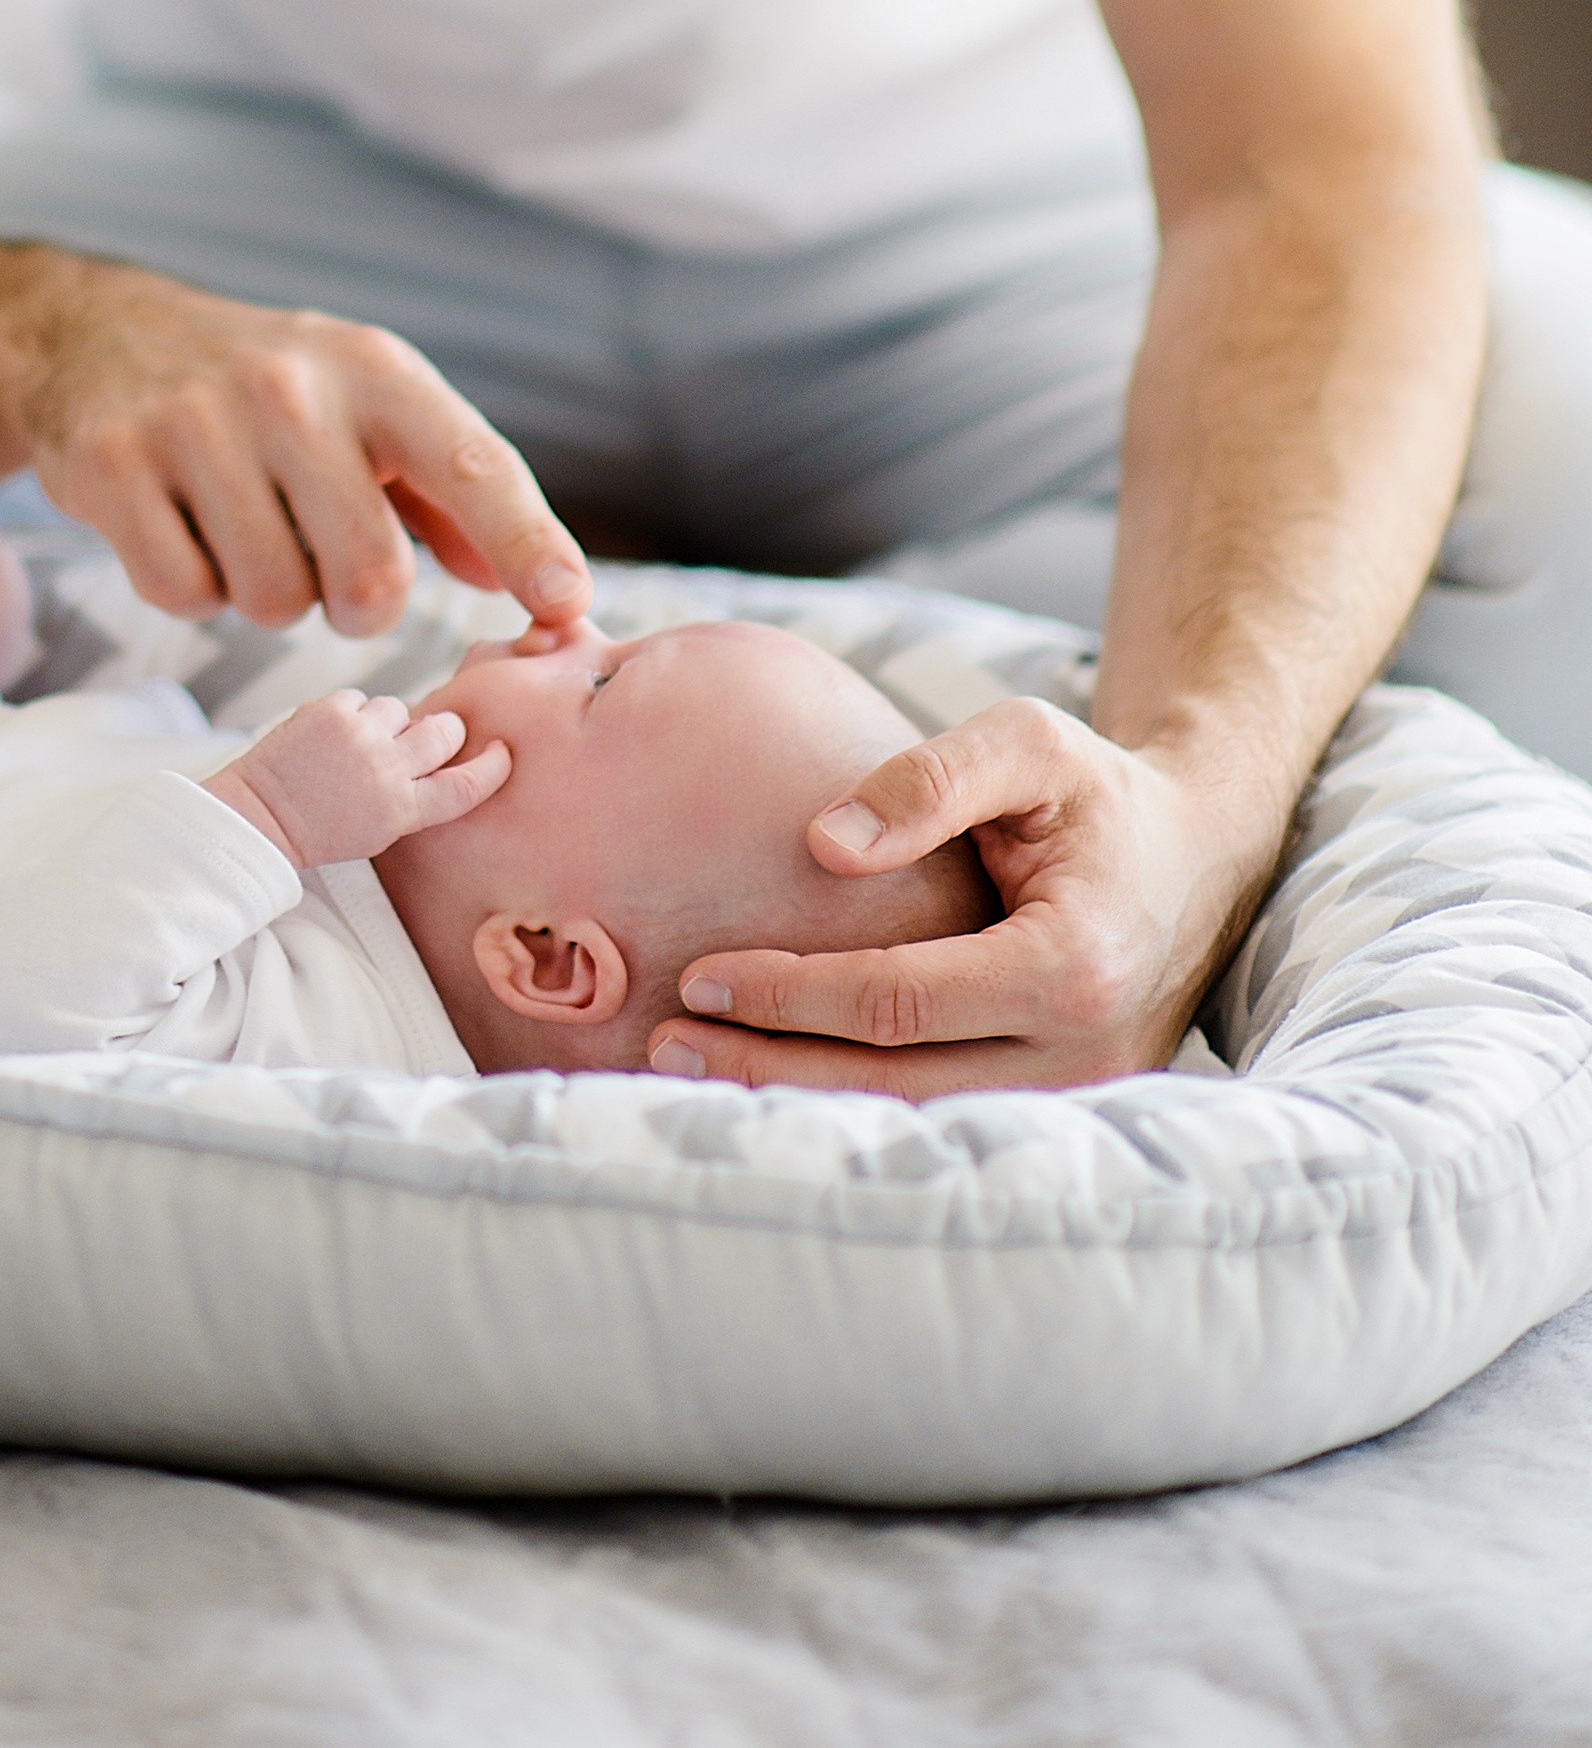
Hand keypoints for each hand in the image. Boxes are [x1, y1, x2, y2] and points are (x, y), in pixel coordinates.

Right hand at [0, 251, 592, 635]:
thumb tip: (544, 585)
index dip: (526, 541)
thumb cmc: (264, 390)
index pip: (471, 463)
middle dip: (356, 604)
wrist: (99, 333)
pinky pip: (185, 595)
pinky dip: (192, 587)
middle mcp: (290, 387)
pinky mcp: (113, 464)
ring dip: (268, 594)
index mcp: (374, 370)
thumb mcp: (367, 408)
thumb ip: (452, 495)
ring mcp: (195, 423)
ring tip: (244, 527)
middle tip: (324, 561)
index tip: (565, 604)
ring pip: (274, 600)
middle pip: (370, 579)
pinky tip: (183, 526)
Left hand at [206, 691, 510, 869]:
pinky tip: (333, 737)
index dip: (492, 767)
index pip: (466, 785)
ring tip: (358, 747)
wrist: (263, 814)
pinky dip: (353, 714)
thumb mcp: (382, 829)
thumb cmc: (325, 827)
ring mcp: (359, 735)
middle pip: (445, 731)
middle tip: (423, 740)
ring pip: (401, 708)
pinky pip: (361, 698)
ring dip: (387, 723)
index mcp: (402, 810)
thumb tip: (446, 746)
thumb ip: (416, 794)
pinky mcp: (331, 709)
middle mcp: (386, 770)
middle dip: (442, 732)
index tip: (502, 751)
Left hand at [644, 698, 1281, 1095]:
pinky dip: (851, 1106)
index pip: (900, 999)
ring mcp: (1077, 1096)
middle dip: (769, 1068)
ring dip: (799, 1101)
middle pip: (894, 1083)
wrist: (1200, 855)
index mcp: (1071, 965)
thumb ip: (929, 778)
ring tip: (690, 1073)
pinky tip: (769, 1084)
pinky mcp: (1063, 1109)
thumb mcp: (1029, 743)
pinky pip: (942, 1117)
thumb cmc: (1098, 791)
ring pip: (913, 1120)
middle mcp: (1081, 1053)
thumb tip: (822, 842)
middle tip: (661, 1047)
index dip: (790, 994)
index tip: (697, 974)